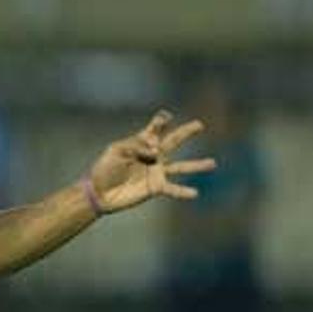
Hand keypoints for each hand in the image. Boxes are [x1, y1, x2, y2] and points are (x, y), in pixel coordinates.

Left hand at [86, 111, 215, 214]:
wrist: (99, 192)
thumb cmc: (105, 169)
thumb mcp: (116, 150)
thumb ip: (136, 145)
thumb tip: (156, 151)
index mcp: (141, 143)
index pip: (155, 129)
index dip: (160, 122)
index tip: (165, 118)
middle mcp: (153, 156)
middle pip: (173, 141)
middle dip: (186, 132)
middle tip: (200, 124)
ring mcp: (156, 171)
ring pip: (181, 166)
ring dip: (197, 165)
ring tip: (213, 163)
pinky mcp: (155, 187)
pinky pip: (173, 189)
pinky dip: (183, 191)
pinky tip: (195, 193)